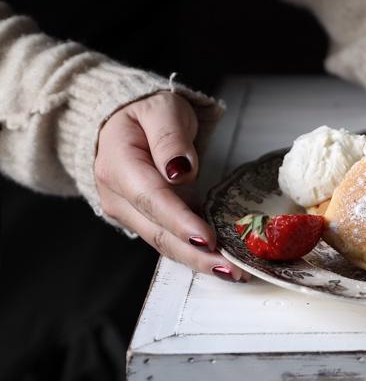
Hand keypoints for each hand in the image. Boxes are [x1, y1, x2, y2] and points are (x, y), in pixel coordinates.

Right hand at [95, 90, 247, 281]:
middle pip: (157, 232)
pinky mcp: (143, 222)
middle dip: (195, 254)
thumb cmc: (144, 115)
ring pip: (163, 243)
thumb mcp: (161, 109)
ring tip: (234, 272)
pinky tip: (221, 263)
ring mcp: (127, 213)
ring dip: (198, 261)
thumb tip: (180, 169)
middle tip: (232, 269)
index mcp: (118, 164)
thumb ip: (170, 137)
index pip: (151, 198)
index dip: (179, 221)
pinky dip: (195, 253)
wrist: (123, 126)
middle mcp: (117, 196)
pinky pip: (169, 240)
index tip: (208, 240)